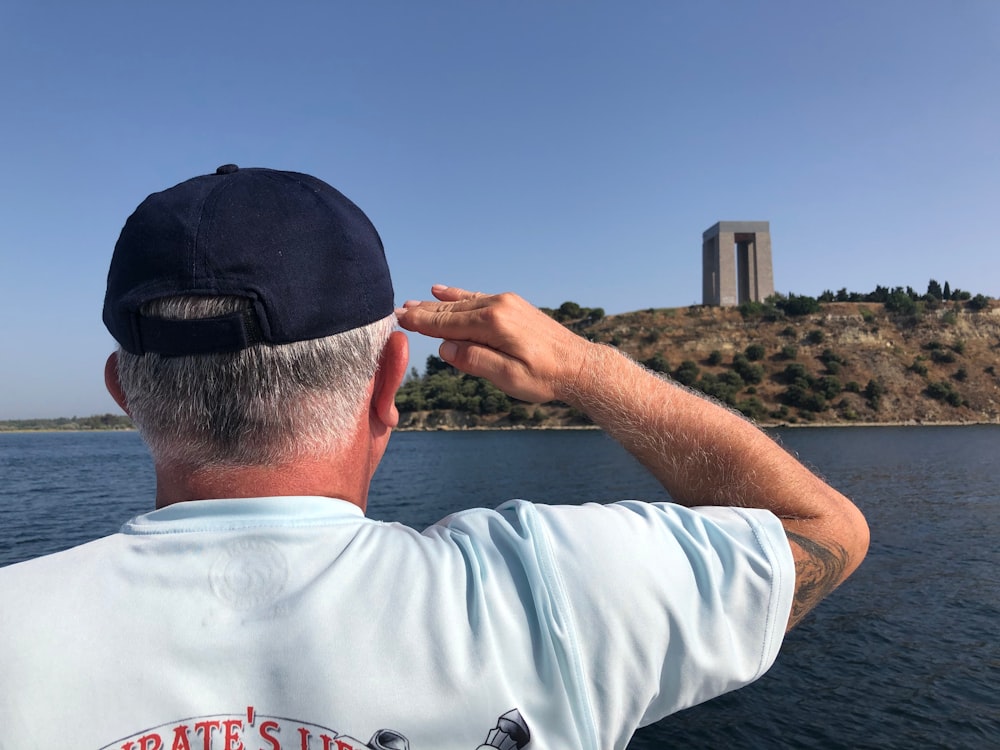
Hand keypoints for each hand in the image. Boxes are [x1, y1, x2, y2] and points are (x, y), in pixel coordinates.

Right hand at [395, 285, 592, 402]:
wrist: (580, 366)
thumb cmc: (545, 377)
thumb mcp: (507, 377)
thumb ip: (475, 360)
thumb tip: (446, 348)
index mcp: (493, 324)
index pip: (448, 323)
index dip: (421, 322)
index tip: (397, 318)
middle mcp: (498, 306)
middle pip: (452, 310)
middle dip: (424, 311)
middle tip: (397, 310)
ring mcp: (507, 303)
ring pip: (463, 303)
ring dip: (438, 304)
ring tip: (414, 303)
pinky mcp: (513, 306)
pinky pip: (477, 298)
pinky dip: (458, 296)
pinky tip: (444, 291)